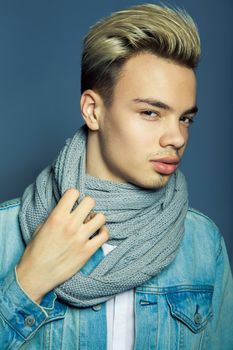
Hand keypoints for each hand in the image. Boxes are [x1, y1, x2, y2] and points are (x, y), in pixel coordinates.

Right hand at [16, 188, 108, 303]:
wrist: (36, 275)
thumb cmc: (35, 252)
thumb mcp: (41, 227)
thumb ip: (55, 216)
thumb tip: (66, 211)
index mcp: (57, 217)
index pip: (73, 192)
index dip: (74, 195)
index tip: (73, 202)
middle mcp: (70, 225)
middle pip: (90, 201)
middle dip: (87, 205)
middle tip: (84, 212)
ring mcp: (81, 238)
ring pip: (101, 217)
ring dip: (96, 218)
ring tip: (91, 223)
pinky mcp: (88, 251)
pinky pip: (104, 235)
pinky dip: (103, 233)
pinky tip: (97, 234)